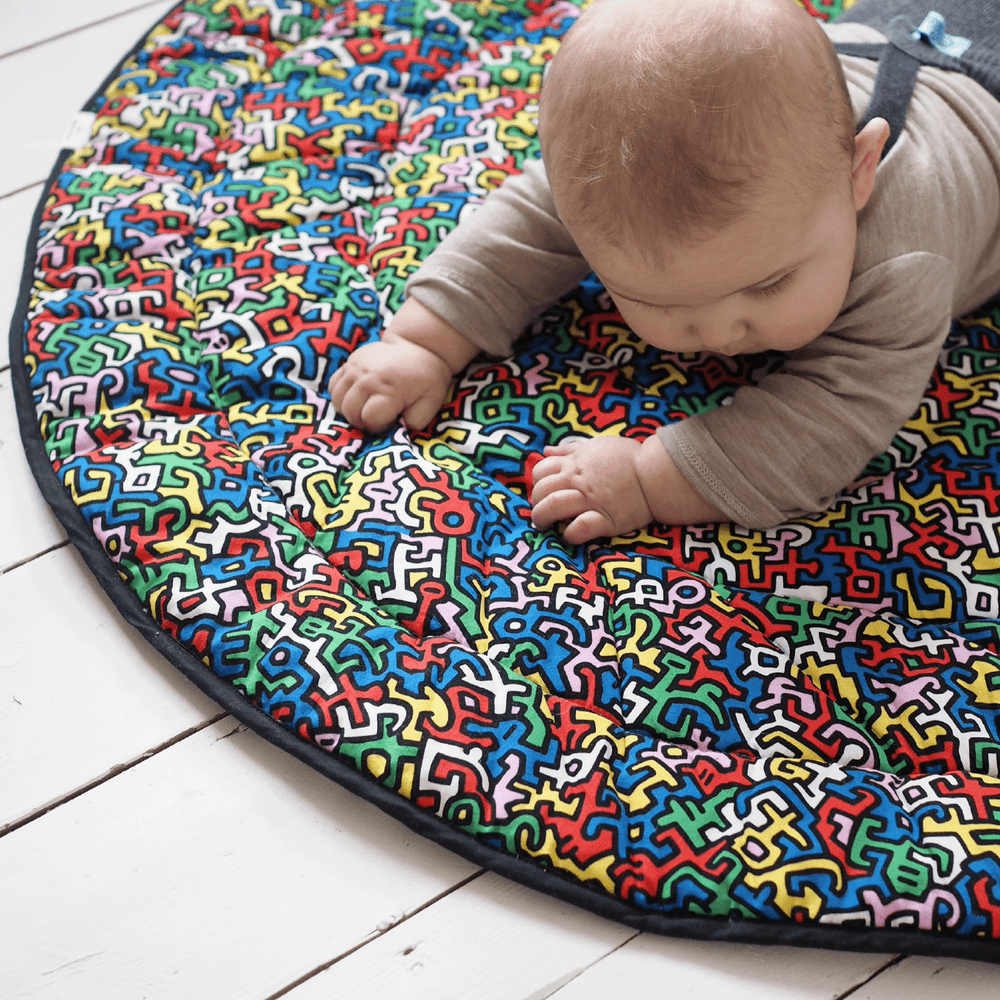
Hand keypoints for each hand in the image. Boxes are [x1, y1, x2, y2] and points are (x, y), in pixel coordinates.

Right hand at [328, 297, 478, 432]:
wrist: (418, 346)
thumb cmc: (427, 378)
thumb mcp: (431, 402)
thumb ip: (416, 421)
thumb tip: (398, 429)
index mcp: (389, 389)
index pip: (370, 420)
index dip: (381, 426)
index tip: (392, 419)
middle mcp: (368, 378)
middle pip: (350, 412)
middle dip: (363, 421)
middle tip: (378, 417)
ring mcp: (355, 368)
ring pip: (338, 401)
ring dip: (350, 410)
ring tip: (367, 407)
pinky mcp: (349, 362)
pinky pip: (333, 386)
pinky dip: (342, 396)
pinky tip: (358, 396)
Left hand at [530, 433, 727, 542]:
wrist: (657, 475)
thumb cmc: (630, 459)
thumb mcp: (597, 445)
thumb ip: (571, 449)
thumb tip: (547, 450)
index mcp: (576, 462)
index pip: (541, 470)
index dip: (538, 482)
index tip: (543, 491)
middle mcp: (578, 480)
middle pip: (542, 491)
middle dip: (536, 503)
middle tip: (541, 512)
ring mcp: (590, 500)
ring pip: (553, 507)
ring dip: (543, 518)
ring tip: (545, 525)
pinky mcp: (605, 520)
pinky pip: (578, 529)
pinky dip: (568, 534)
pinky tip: (569, 534)